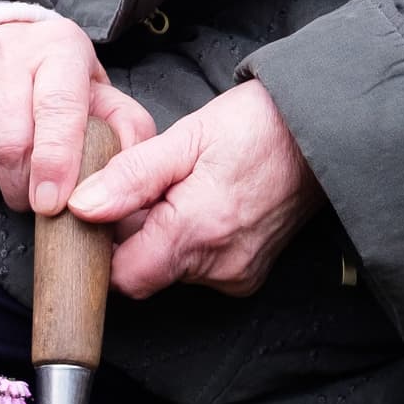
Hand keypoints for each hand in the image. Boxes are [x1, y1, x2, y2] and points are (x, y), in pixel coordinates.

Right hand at [0, 14, 156, 214]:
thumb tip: (135, 175)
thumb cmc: (54, 82)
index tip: (55, 204)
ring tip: (14, 174)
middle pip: (11, 142)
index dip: (57, 162)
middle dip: (27, 187)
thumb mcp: (97, 92)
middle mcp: (1, 53)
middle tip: (40, 197)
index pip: (57, 108)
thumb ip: (125, 129)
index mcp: (56, 48)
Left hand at [68, 79, 320, 297]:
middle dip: (135, 237)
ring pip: (173, 270)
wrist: (322, 133)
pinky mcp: (250, 274)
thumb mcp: (186, 137)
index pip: (122, 277)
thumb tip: (82, 206)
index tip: (105, 215)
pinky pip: (202, 268)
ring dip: (165, 238)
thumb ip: (131, 177)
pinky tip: (207, 205)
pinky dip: (194, 242)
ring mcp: (238, 274)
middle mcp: (217, 266)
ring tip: (183, 190)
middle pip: (146, 273)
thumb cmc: (255, 126)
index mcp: (195, 232)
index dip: (104, 249)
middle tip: (151, 189)